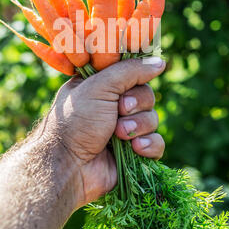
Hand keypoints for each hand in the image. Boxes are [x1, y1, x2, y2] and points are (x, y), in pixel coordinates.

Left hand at [46, 57, 165, 206]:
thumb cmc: (77, 121)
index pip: (132, 73)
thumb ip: (131, 71)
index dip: (135, 78)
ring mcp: (124, 130)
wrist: (68, 166)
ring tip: (119, 134)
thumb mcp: (100, 86)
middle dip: (136, 104)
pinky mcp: (134, 153)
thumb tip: (160, 62)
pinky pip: (156, 143)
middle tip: (120, 110)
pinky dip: (149, 145)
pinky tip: (136, 149)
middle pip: (146, 95)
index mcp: (101, 86)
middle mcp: (113, 106)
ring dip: (139, 125)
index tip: (128, 84)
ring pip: (152, 119)